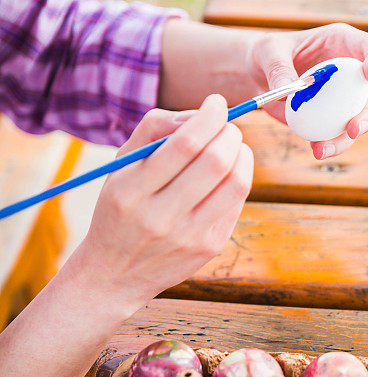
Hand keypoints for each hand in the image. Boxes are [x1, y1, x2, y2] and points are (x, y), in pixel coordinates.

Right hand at [71, 94, 252, 310]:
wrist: (115, 273)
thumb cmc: (120, 208)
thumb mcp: (120, 167)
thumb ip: (153, 130)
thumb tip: (197, 114)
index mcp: (131, 190)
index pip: (185, 144)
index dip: (210, 116)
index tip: (216, 102)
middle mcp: (160, 216)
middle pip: (216, 161)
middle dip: (230, 133)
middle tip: (227, 126)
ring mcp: (189, 236)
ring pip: (236, 183)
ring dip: (243, 154)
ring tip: (233, 146)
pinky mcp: (209, 248)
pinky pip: (237, 203)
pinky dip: (239, 178)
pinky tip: (228, 173)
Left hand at [248, 23, 367, 158]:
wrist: (259, 77)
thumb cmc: (268, 53)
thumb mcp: (268, 51)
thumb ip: (278, 67)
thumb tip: (291, 89)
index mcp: (343, 44)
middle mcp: (351, 72)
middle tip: (353, 129)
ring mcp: (345, 98)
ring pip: (359, 120)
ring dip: (346, 138)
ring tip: (324, 149)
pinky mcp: (332, 118)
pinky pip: (339, 135)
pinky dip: (330, 145)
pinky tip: (317, 149)